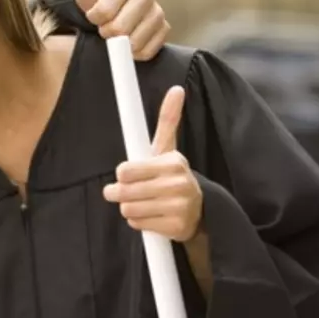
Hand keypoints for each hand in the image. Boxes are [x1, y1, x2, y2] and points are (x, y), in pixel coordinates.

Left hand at [74, 0, 170, 60]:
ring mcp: (157, 11)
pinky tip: (128, 41)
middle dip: (106, 31)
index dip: (95, 17)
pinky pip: (148, 50)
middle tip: (102, 25)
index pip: (105, 11)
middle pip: (120, 29)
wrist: (108, 12)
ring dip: (119, 44)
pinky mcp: (164, 29)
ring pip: (135, 41)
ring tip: (114, 31)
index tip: (92, 14)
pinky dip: (134, 52)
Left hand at [102, 86, 203, 241]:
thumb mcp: (168, 148)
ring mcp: (179, 207)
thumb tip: (176, 89)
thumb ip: (168, 119)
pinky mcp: (176, 227)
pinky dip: (138, 222)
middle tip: (125, 192)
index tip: (127, 174)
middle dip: (119, 193)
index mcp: (173, 162)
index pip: (125, 171)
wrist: (199, 209)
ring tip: (141, 203)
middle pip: (124, 192)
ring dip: (128, 208)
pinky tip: (151, 215)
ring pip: (128, 209)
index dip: (122, 174)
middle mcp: (178, 184)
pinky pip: (138, 225)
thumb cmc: (171, 175)